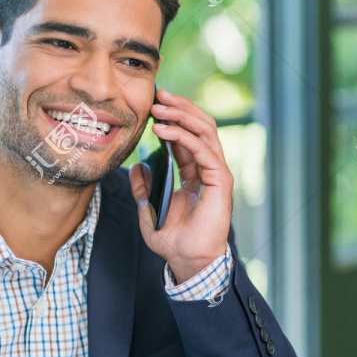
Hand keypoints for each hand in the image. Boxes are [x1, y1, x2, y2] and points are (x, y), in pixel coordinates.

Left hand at [129, 89, 232, 283]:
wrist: (187, 260)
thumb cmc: (172, 239)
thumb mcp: (148, 209)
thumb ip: (144, 187)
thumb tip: (136, 167)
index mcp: (194, 172)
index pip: (188, 135)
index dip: (173, 117)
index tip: (153, 104)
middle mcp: (208, 168)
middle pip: (200, 126)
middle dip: (179, 107)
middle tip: (158, 95)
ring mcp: (216, 173)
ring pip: (205, 131)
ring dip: (182, 115)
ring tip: (160, 107)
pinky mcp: (220, 181)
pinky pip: (203, 150)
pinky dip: (184, 137)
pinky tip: (164, 131)